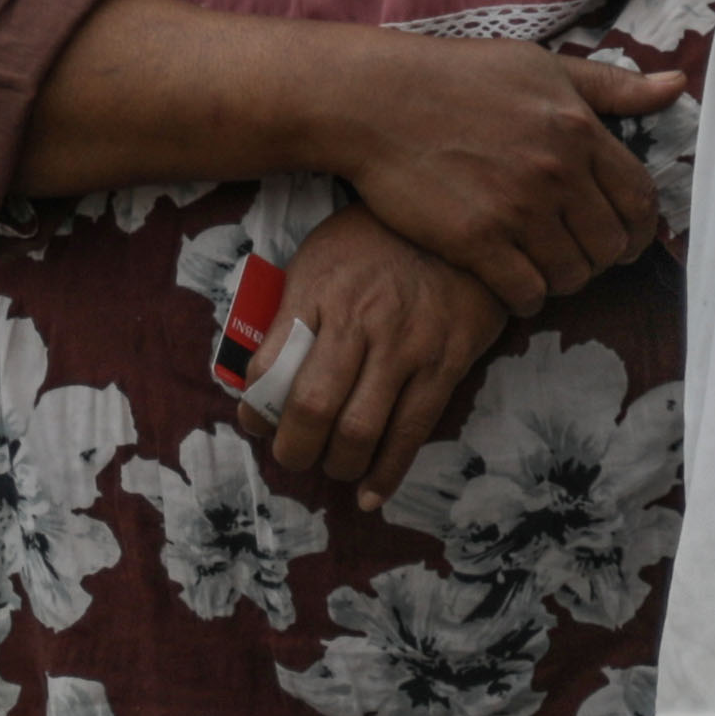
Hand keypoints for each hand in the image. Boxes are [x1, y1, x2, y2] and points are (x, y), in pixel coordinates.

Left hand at [261, 210, 504, 511]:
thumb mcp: (321, 257)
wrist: (460, 222)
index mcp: (318, 289)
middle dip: (293, 448)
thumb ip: (292, 310)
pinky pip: (413, 430)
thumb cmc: (376, 242)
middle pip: (313, 407)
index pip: (270, 365)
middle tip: (292, 456)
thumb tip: (259, 375)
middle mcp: (360, 319)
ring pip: (361, 429)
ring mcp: (407, 344)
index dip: (255, 409)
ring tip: (331, 467)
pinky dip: (387, 472)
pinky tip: (370, 493)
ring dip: (337, 464)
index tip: (254, 423)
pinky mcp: (447, 362)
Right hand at [329, 40, 677, 311]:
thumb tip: (676, 88)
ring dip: (564, 278)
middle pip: (611, 244)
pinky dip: (527, 296)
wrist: (375, 100)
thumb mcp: (541, 66)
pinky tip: (513, 282)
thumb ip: (611, 84)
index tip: (623, 236)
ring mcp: (516, 209)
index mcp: (578, 128)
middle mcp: (555, 171)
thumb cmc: (458, 77)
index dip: (639, 227)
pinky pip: (526, 293)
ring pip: (572, 274)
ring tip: (544, 267)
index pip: (640, 199)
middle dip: (602, 256)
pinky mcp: (475, 241)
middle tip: (578, 254)